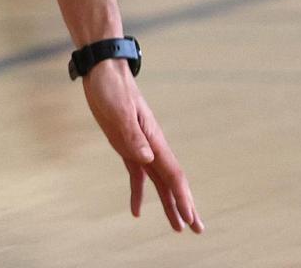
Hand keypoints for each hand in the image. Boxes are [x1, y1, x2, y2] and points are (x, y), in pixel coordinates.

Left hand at [82, 61, 203, 233]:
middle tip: (197, 229)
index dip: (182, 197)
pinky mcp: (126, 145)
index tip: (191, 218)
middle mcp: (151, 145)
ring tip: (177, 227)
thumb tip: (147, 158)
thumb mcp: (118, 110)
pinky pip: (137, 175)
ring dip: (168, 203)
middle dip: (185, 205)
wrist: (103, 70)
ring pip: (159, 182)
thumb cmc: (111, 87)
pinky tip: (137, 211)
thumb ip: (132, 134)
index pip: (172, 174)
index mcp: (153, 139)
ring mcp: (140, 146)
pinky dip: (139, 193)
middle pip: (172, 182)